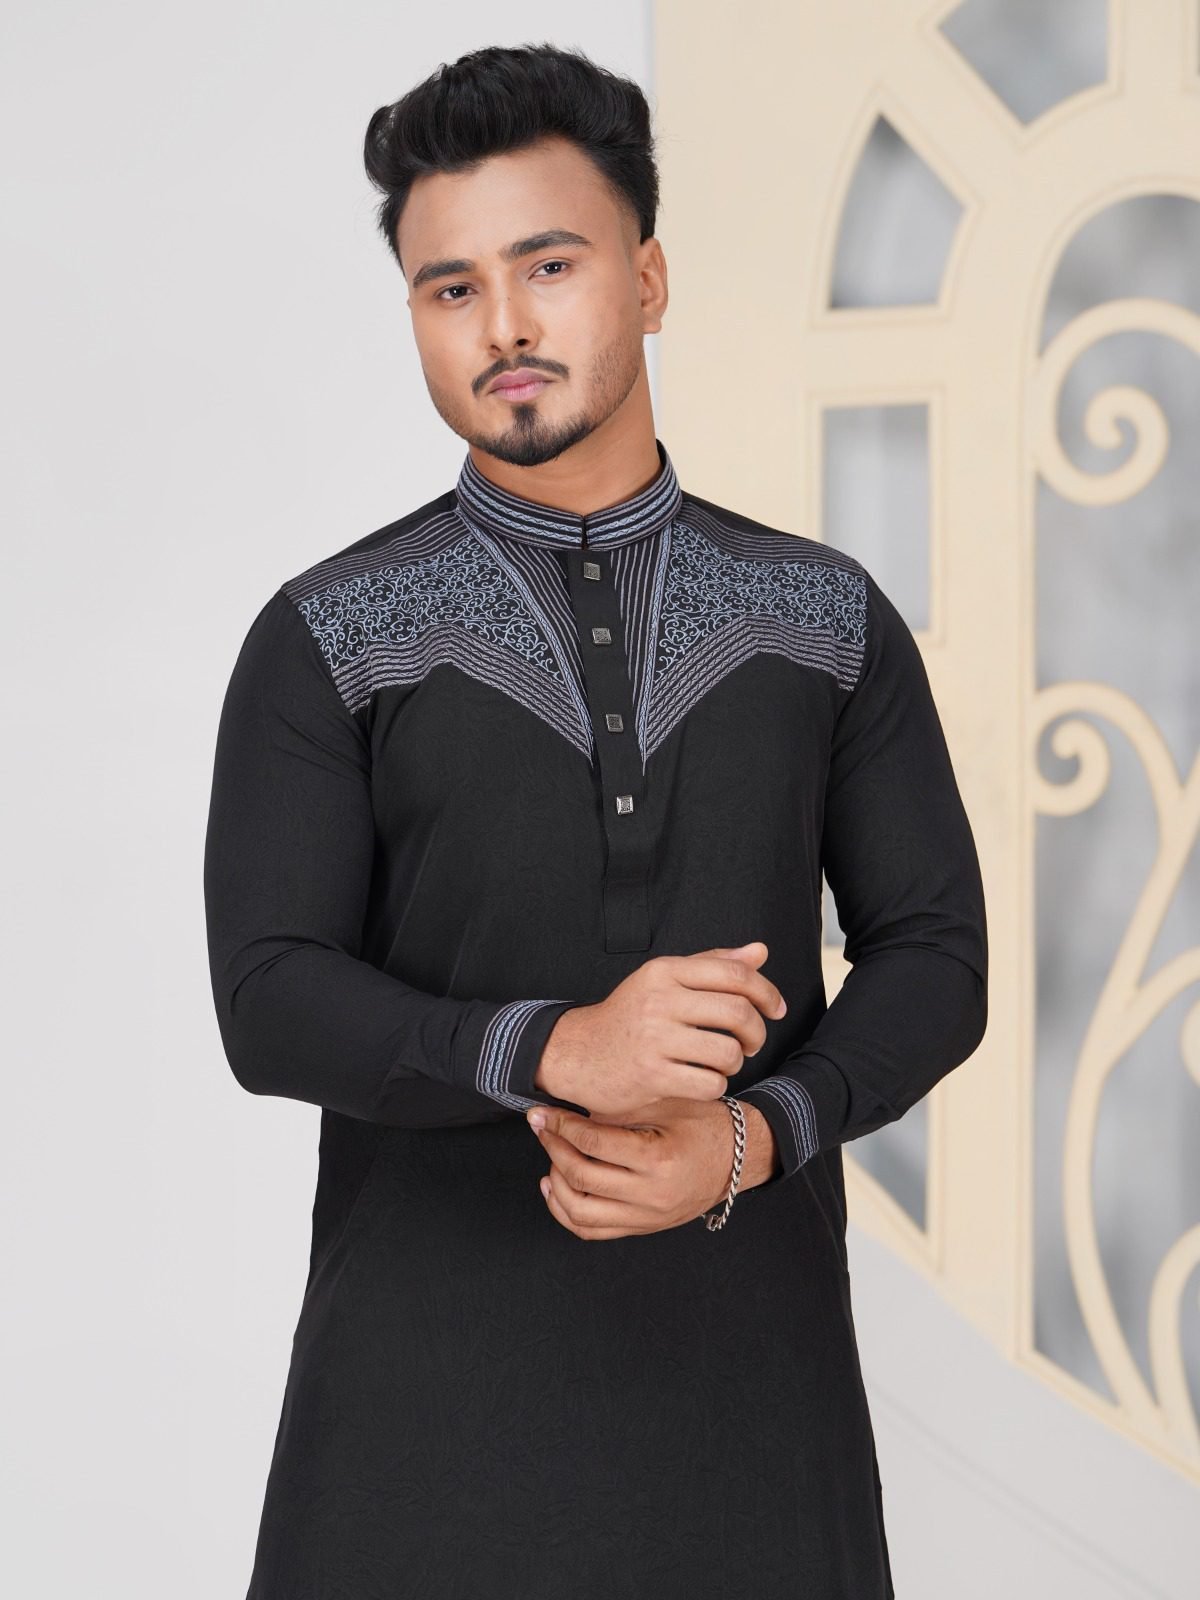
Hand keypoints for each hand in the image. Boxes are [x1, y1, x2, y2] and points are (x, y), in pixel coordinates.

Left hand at [525, 1096, 746, 1239]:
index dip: (560, 1126)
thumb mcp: (666, 1104)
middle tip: (543, 1128)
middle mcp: (651, 1195)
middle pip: (581, 1178)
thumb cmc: (704, 1123)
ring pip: (581, 1213)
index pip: (593, 1143)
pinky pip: (593, 1231)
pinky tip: (555, 1188)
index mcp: (657, 1159)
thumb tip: (571, 1112)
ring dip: (556, 1184)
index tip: (542, 1113)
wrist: (737, 1157)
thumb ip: (620, 1109)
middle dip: (553, 1149)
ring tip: (552, 1157)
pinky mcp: (644, 1228)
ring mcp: (647, 1217)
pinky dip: (567, 1212)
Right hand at [536, 940, 786, 1118]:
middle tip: (752, 1042)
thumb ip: (712, 964)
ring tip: (722, 1061)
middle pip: (738, 1012)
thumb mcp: (664, 981)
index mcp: (665, 971)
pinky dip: (715, 1085)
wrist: (577, 1053)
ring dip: (735, 1062)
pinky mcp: (651, 1076)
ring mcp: (654, 1039)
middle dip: (757, 1032)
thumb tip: (760, 952)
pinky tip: (703, 1080)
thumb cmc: (630, 1016)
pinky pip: (709, 1083)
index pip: (734, 973)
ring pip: (728, 1052)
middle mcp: (659, 1000)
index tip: (776, 1008)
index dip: (766, 991)